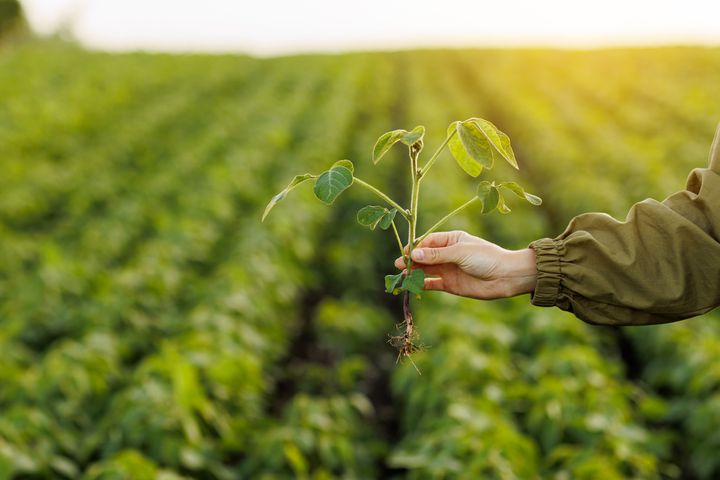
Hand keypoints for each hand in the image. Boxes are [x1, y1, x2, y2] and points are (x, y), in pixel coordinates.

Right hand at [394, 230, 536, 299]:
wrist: (506, 277)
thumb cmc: (486, 258)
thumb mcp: (460, 253)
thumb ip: (436, 256)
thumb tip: (414, 254)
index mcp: (452, 240)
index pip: (428, 242)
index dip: (416, 247)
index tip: (406, 253)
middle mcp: (448, 254)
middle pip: (425, 256)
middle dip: (412, 260)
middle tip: (399, 265)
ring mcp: (448, 270)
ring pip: (426, 270)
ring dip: (414, 272)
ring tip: (402, 276)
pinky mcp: (450, 285)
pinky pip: (432, 284)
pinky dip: (422, 284)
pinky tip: (412, 285)